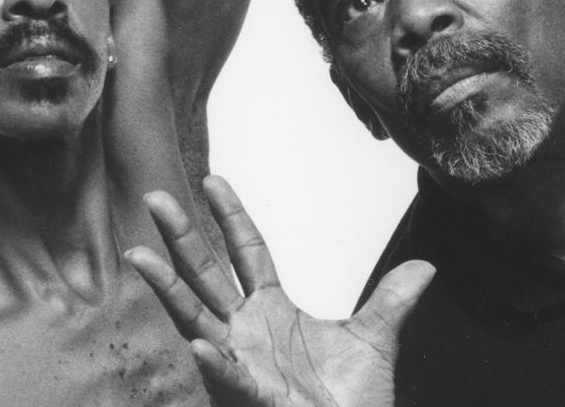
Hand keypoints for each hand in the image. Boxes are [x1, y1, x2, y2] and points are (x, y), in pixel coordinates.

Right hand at [126, 176, 430, 406]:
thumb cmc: (353, 404)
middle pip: (206, 273)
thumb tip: (425, 267)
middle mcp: (247, 331)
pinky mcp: (252, 398)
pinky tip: (198, 345)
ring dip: (167, 287)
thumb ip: (392, 301)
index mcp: (272, 310)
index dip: (231, 216)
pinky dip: (214, 363)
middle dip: (181, 235)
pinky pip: (229, 378)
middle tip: (155, 195)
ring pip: (195, 318)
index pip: (247, 252)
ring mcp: (242, 363)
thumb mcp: (376, 341)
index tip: (213, 180)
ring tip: (139, 254)